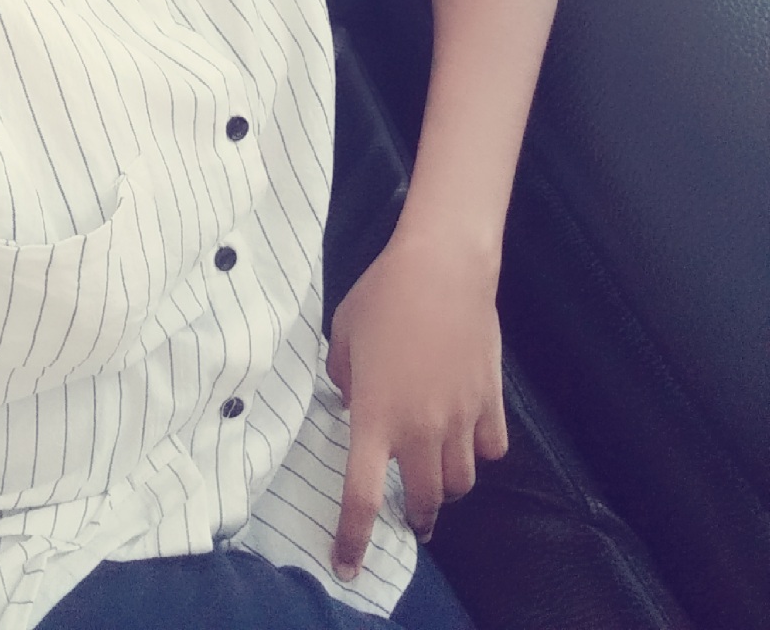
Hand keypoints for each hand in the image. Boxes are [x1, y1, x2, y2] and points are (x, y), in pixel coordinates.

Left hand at [326, 228, 507, 580]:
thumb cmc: (383, 295)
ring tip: (439, 474)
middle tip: (412, 517)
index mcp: (376, 418)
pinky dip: (481, 451)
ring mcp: (460, 418)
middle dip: (417, 517)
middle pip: (425, 501)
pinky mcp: (490, 401)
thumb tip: (353, 398)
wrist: (443, 268)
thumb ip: (342, 376)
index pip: (363, 497)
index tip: (348, 565)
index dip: (354, 538)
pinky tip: (471, 436)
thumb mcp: (343, 333)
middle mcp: (420, 429)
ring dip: (448, 485)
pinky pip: (492, 448)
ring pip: (462, 481)